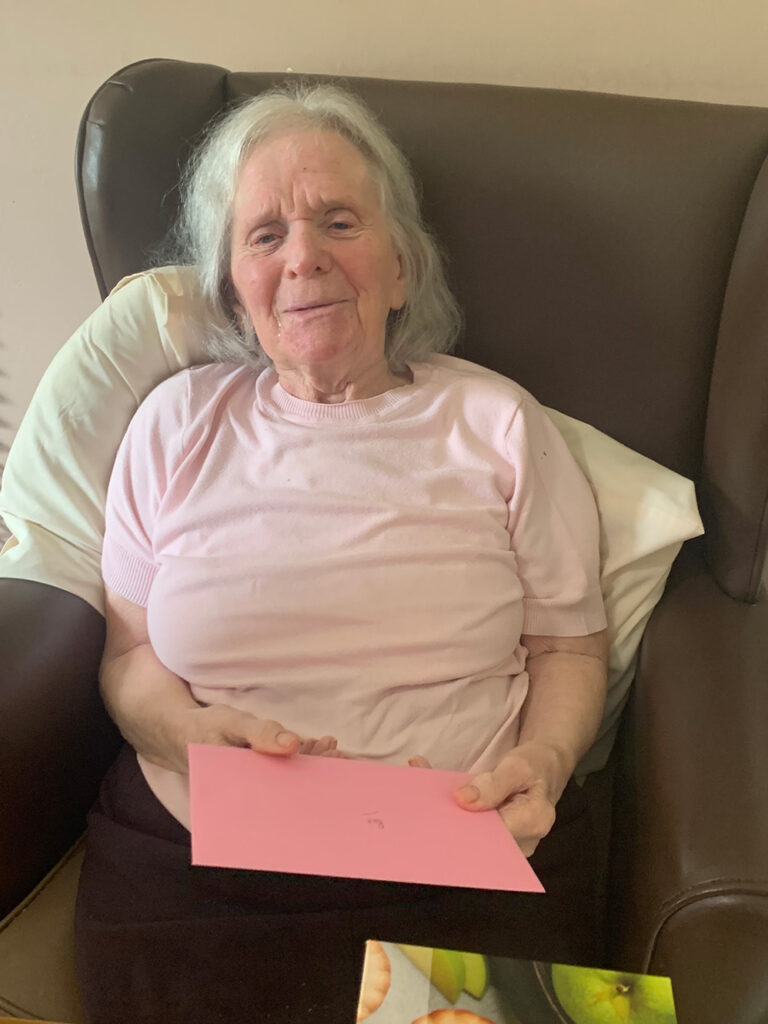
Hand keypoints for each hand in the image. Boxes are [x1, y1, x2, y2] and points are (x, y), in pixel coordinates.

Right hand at [165, 703, 339, 773]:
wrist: (178, 733)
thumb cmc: (204, 728)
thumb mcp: (232, 723)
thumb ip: (261, 733)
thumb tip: (293, 745)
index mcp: (242, 788)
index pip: (284, 790)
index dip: (310, 777)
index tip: (333, 761)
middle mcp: (248, 795)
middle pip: (289, 788)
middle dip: (316, 772)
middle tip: (338, 754)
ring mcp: (251, 788)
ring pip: (287, 781)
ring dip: (310, 766)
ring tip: (331, 749)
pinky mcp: (254, 777)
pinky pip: (280, 773)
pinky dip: (298, 761)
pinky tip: (315, 748)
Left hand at [407, 742, 565, 857]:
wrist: (546, 767)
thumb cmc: (537, 764)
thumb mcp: (518, 765)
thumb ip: (494, 784)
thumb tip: (462, 801)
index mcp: (533, 822)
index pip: (492, 833)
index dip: (462, 824)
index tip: (435, 810)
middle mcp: (521, 842)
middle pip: (479, 838)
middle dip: (448, 819)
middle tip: (420, 799)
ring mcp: (507, 843)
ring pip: (471, 833)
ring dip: (445, 812)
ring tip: (420, 788)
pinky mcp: (495, 836)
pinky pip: (470, 826)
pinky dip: (451, 810)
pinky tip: (429, 788)